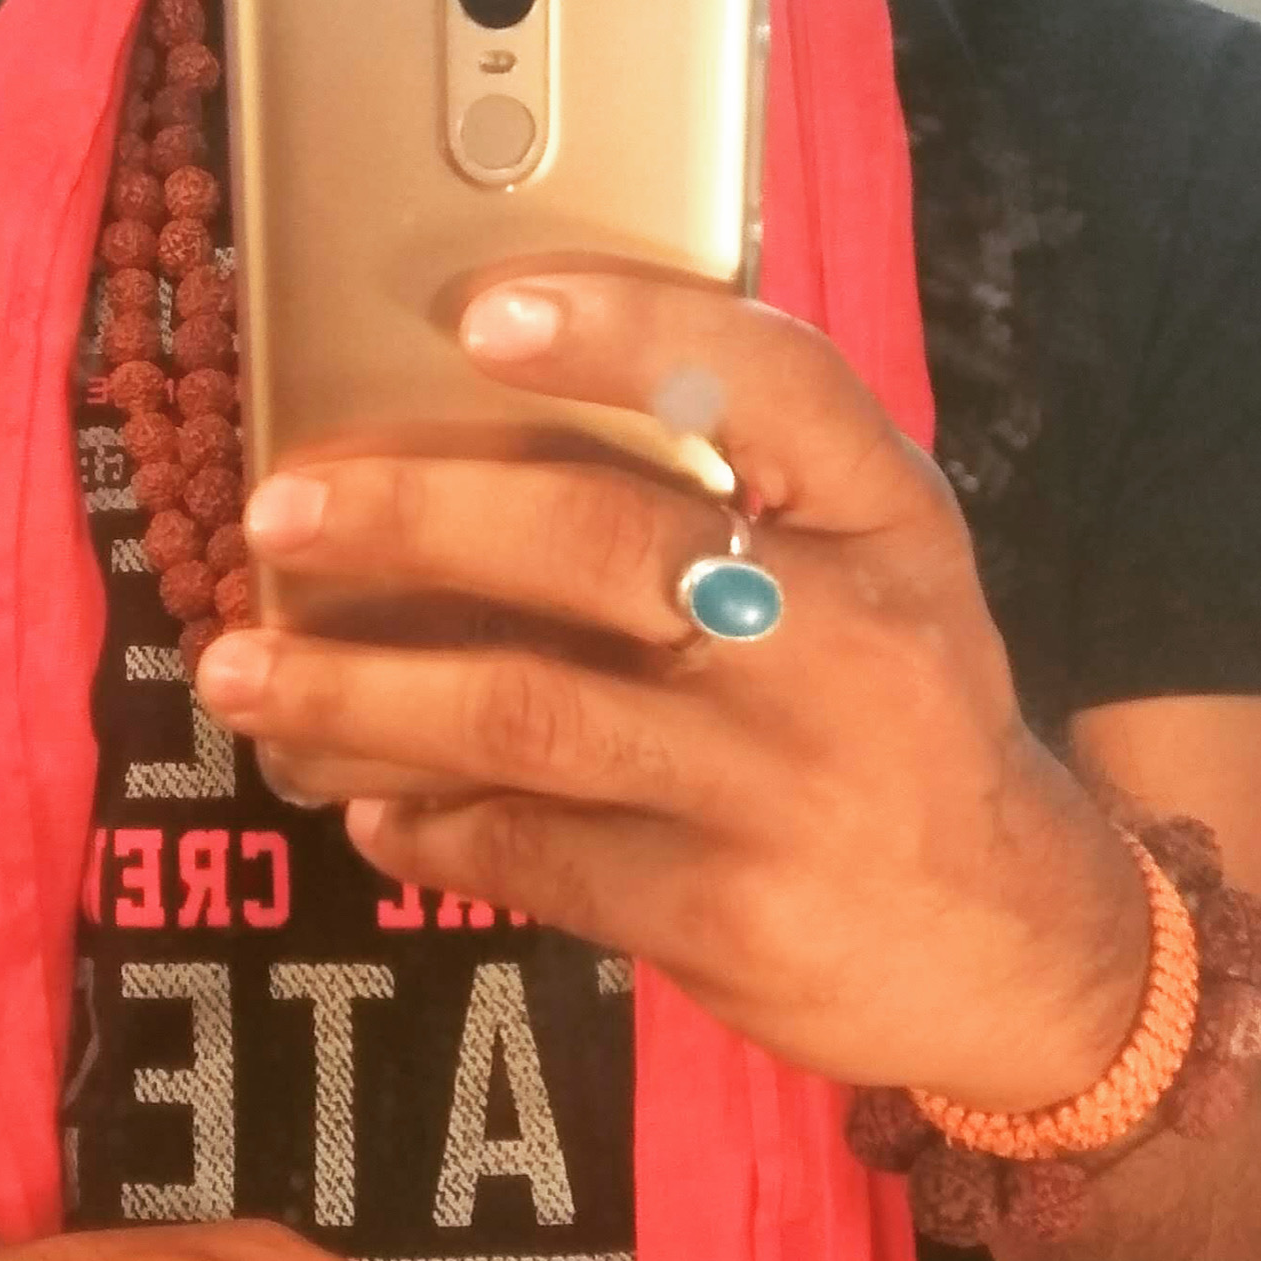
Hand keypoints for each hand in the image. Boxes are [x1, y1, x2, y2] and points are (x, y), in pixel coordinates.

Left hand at [191, 269, 1153, 1116]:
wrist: (1016, 950)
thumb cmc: (898, 723)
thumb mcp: (878, 579)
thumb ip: (743, 499)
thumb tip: (481, 434)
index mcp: (887, 518)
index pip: (767, 381)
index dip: (622, 331)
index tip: (478, 311)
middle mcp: (844, 637)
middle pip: (600, 543)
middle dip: (413, 517)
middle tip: (277, 514)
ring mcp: (781, 783)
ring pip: (529, 712)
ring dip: (359, 692)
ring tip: (244, 676)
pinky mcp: (723, 910)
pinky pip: (530, 851)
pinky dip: (423, 825)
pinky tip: (365, 802)